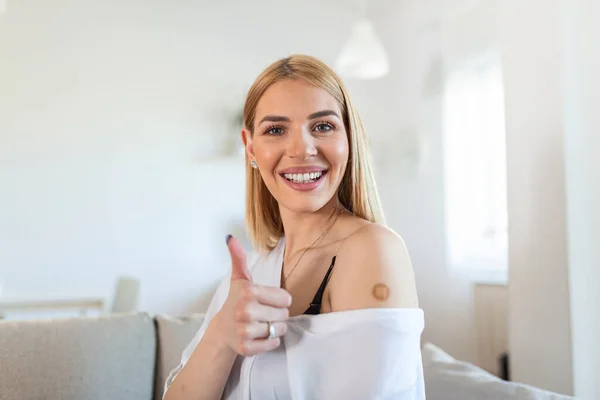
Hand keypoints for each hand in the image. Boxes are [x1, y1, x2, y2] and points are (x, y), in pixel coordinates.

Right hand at [215, 235, 291, 355]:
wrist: (222, 330)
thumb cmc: (236, 301)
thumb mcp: (239, 279)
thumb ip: (238, 258)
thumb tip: (230, 237)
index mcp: (248, 292)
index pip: (285, 298)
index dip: (279, 300)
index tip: (266, 300)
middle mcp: (246, 311)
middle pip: (284, 315)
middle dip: (277, 314)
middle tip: (264, 313)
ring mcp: (245, 331)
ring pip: (279, 330)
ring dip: (275, 328)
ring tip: (262, 324)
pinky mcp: (246, 348)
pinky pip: (273, 344)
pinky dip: (270, 341)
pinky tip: (259, 335)